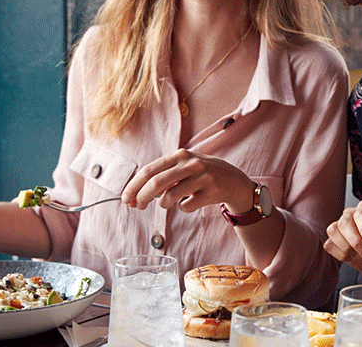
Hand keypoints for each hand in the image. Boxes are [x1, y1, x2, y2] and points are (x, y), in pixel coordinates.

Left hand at [122, 149, 255, 213]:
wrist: (235, 181)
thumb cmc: (203, 174)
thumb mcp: (185, 167)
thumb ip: (163, 176)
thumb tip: (135, 195)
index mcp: (180, 155)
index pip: (149, 170)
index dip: (134, 185)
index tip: (126, 198)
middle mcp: (191, 163)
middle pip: (156, 183)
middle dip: (142, 197)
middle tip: (137, 206)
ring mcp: (203, 177)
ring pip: (170, 196)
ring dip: (163, 204)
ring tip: (168, 202)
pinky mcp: (212, 192)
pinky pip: (186, 206)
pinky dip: (183, 207)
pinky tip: (191, 201)